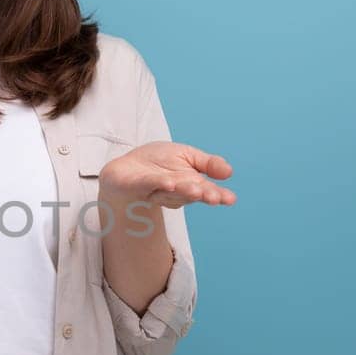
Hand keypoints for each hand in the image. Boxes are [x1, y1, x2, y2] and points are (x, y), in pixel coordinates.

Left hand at [97, 141, 236, 207]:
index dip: (218, 195)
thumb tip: (230, 172)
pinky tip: (168, 183)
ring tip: (195, 189)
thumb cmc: (158, 163)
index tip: (230, 199)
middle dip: (202, 195)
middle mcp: (175, 191)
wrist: (125, 168)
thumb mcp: (186, 156)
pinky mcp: (136, 186)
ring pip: (171, 192)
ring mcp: (155, 191)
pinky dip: (157, 184)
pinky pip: (148, 184)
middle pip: (190, 194)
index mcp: (190, 184)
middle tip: (213, 197)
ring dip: (183, 190)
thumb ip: (208, 164)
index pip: (207, 191)